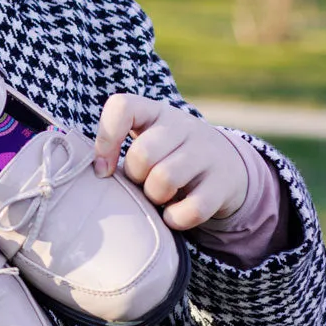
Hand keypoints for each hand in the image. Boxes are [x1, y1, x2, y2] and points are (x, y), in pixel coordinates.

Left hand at [93, 94, 247, 230]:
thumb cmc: (168, 155)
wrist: (228, 165)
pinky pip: (192, 209)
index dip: (106, 139)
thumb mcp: (147, 139)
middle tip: (141, 183)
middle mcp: (183, 126)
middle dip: (134, 177)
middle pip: (142, 154)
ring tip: (158, 196)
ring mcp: (207, 153)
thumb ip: (118, 148)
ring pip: (165, 179)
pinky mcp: (224, 183)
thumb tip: (98, 173)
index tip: (103, 169)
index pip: (122, 107)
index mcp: (155, 112)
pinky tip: (174, 213)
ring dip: (154, 197)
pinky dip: (176, 218)